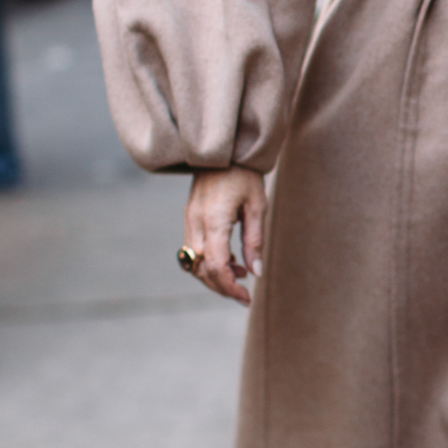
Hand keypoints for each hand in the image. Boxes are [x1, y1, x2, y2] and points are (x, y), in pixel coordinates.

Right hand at [183, 167, 267, 304]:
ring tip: (241, 274)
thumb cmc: (245, 175)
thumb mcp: (258, 206)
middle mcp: (196, 222)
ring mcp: (189, 220)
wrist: (223, 150)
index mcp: (214, 219)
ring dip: (215, 276)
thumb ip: (254, 241)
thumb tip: (256, 273)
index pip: (216, 265)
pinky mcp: (190, 219)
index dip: (230, 287)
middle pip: (201, 269)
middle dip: (222, 286)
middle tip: (245, 294)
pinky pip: (194, 250)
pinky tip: (232, 260)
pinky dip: (210, 262)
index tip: (247, 297)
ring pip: (194, 263)